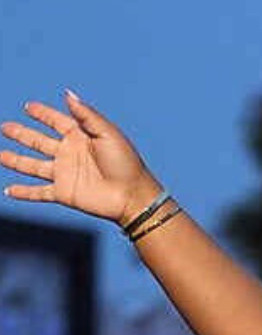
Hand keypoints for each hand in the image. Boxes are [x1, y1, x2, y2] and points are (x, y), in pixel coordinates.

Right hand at [1, 93, 158, 225]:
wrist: (131, 195)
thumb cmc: (125, 162)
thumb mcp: (106, 132)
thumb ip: (86, 114)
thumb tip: (67, 94)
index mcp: (79, 136)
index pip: (55, 121)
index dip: (42, 114)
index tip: (28, 107)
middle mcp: (68, 153)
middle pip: (38, 141)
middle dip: (21, 134)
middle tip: (4, 127)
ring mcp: (64, 174)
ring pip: (33, 165)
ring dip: (16, 160)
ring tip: (0, 155)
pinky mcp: (64, 193)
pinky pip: (39, 192)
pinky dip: (24, 193)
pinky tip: (9, 191)